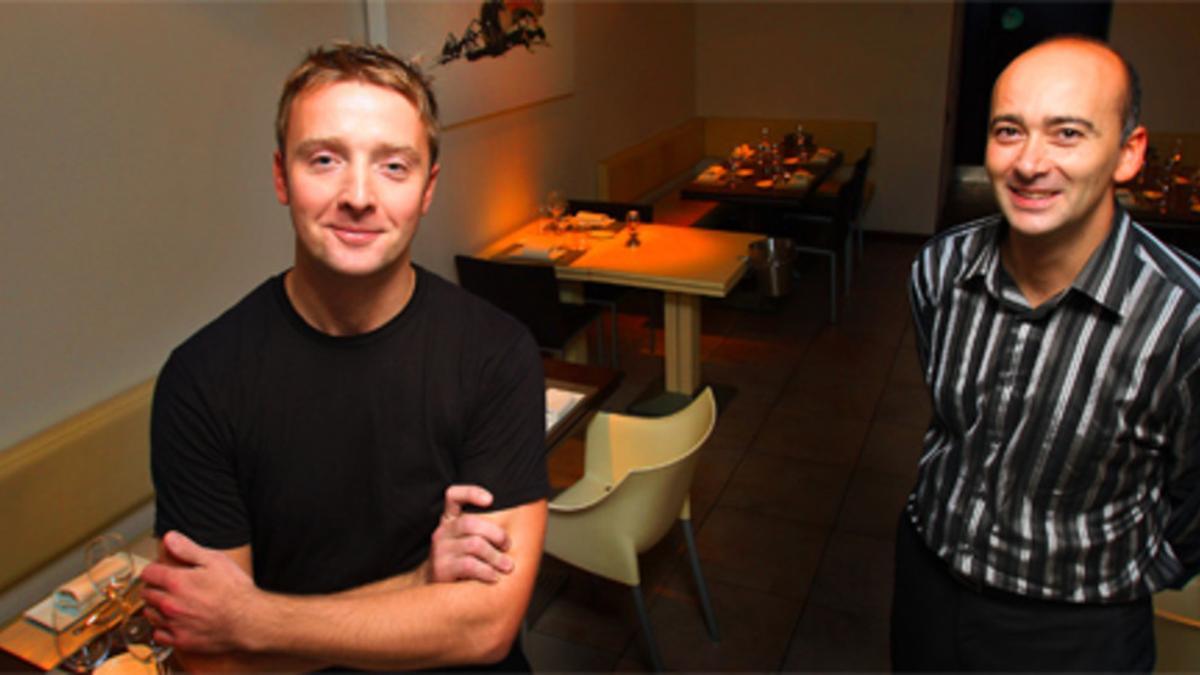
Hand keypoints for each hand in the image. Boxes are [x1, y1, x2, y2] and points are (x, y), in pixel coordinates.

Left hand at [140, 531, 260, 652]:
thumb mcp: (215, 560)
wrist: (248, 620)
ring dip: (155, 607)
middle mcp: (170, 603)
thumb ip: (188, 549)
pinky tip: (172, 622)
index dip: (153, 568)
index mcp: (176, 582)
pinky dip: (161, 627)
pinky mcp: (180, 640)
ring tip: (167, 602)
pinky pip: (158, 634)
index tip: (160, 569)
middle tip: (165, 585)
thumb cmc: (235, 590)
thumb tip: (169, 538)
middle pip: (146, 593)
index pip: (148, 573)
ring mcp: (173, 624)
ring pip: (149, 614)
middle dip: (153, 586)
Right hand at [428, 485, 513, 583]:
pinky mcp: (442, 568)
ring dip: (496, 556)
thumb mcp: (465, 541)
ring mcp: (440, 549)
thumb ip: (481, 530)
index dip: (471, 493)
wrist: (434, 590)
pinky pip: (470, 565)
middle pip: (471, 523)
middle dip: (496, 534)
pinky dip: (487, 571)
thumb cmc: (459, 561)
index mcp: (449, 520)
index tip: (490, 499)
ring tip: (507, 566)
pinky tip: (494, 577)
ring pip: (474, 545)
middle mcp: (442, 531)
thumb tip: (515, 527)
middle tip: (507, 546)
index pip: (453, 496)